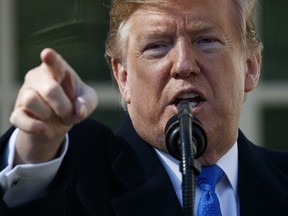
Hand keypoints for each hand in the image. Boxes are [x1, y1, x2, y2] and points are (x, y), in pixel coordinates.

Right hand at [10, 48, 96, 163]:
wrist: (59, 123)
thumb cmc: (74, 103)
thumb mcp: (88, 101)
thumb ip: (87, 102)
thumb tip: (79, 111)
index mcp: (57, 70)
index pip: (54, 62)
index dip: (51, 58)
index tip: (47, 54)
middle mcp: (37, 77)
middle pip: (49, 89)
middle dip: (64, 106)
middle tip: (69, 113)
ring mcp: (24, 93)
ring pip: (31, 100)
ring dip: (48, 114)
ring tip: (54, 117)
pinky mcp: (17, 112)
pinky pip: (19, 118)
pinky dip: (33, 126)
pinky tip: (44, 129)